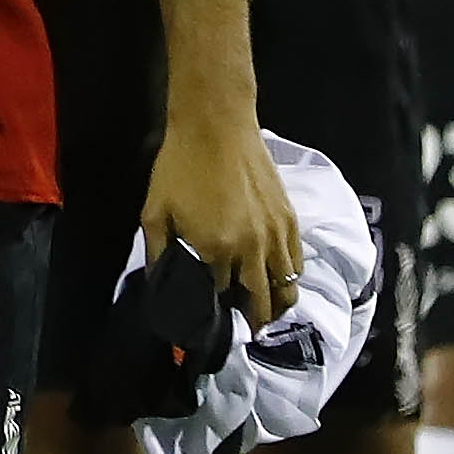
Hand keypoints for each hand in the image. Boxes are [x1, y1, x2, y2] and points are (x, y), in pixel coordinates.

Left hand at [142, 107, 303, 329]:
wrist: (216, 125)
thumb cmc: (180, 165)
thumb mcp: (155, 211)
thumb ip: (158, 253)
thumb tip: (161, 285)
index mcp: (215, 249)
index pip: (219, 298)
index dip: (214, 309)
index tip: (209, 317)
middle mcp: (251, 249)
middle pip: (261, 303)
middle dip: (252, 321)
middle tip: (246, 329)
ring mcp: (276, 235)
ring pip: (286, 288)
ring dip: (277, 305)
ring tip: (266, 312)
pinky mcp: (291, 220)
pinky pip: (298, 262)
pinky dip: (290, 277)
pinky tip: (278, 279)